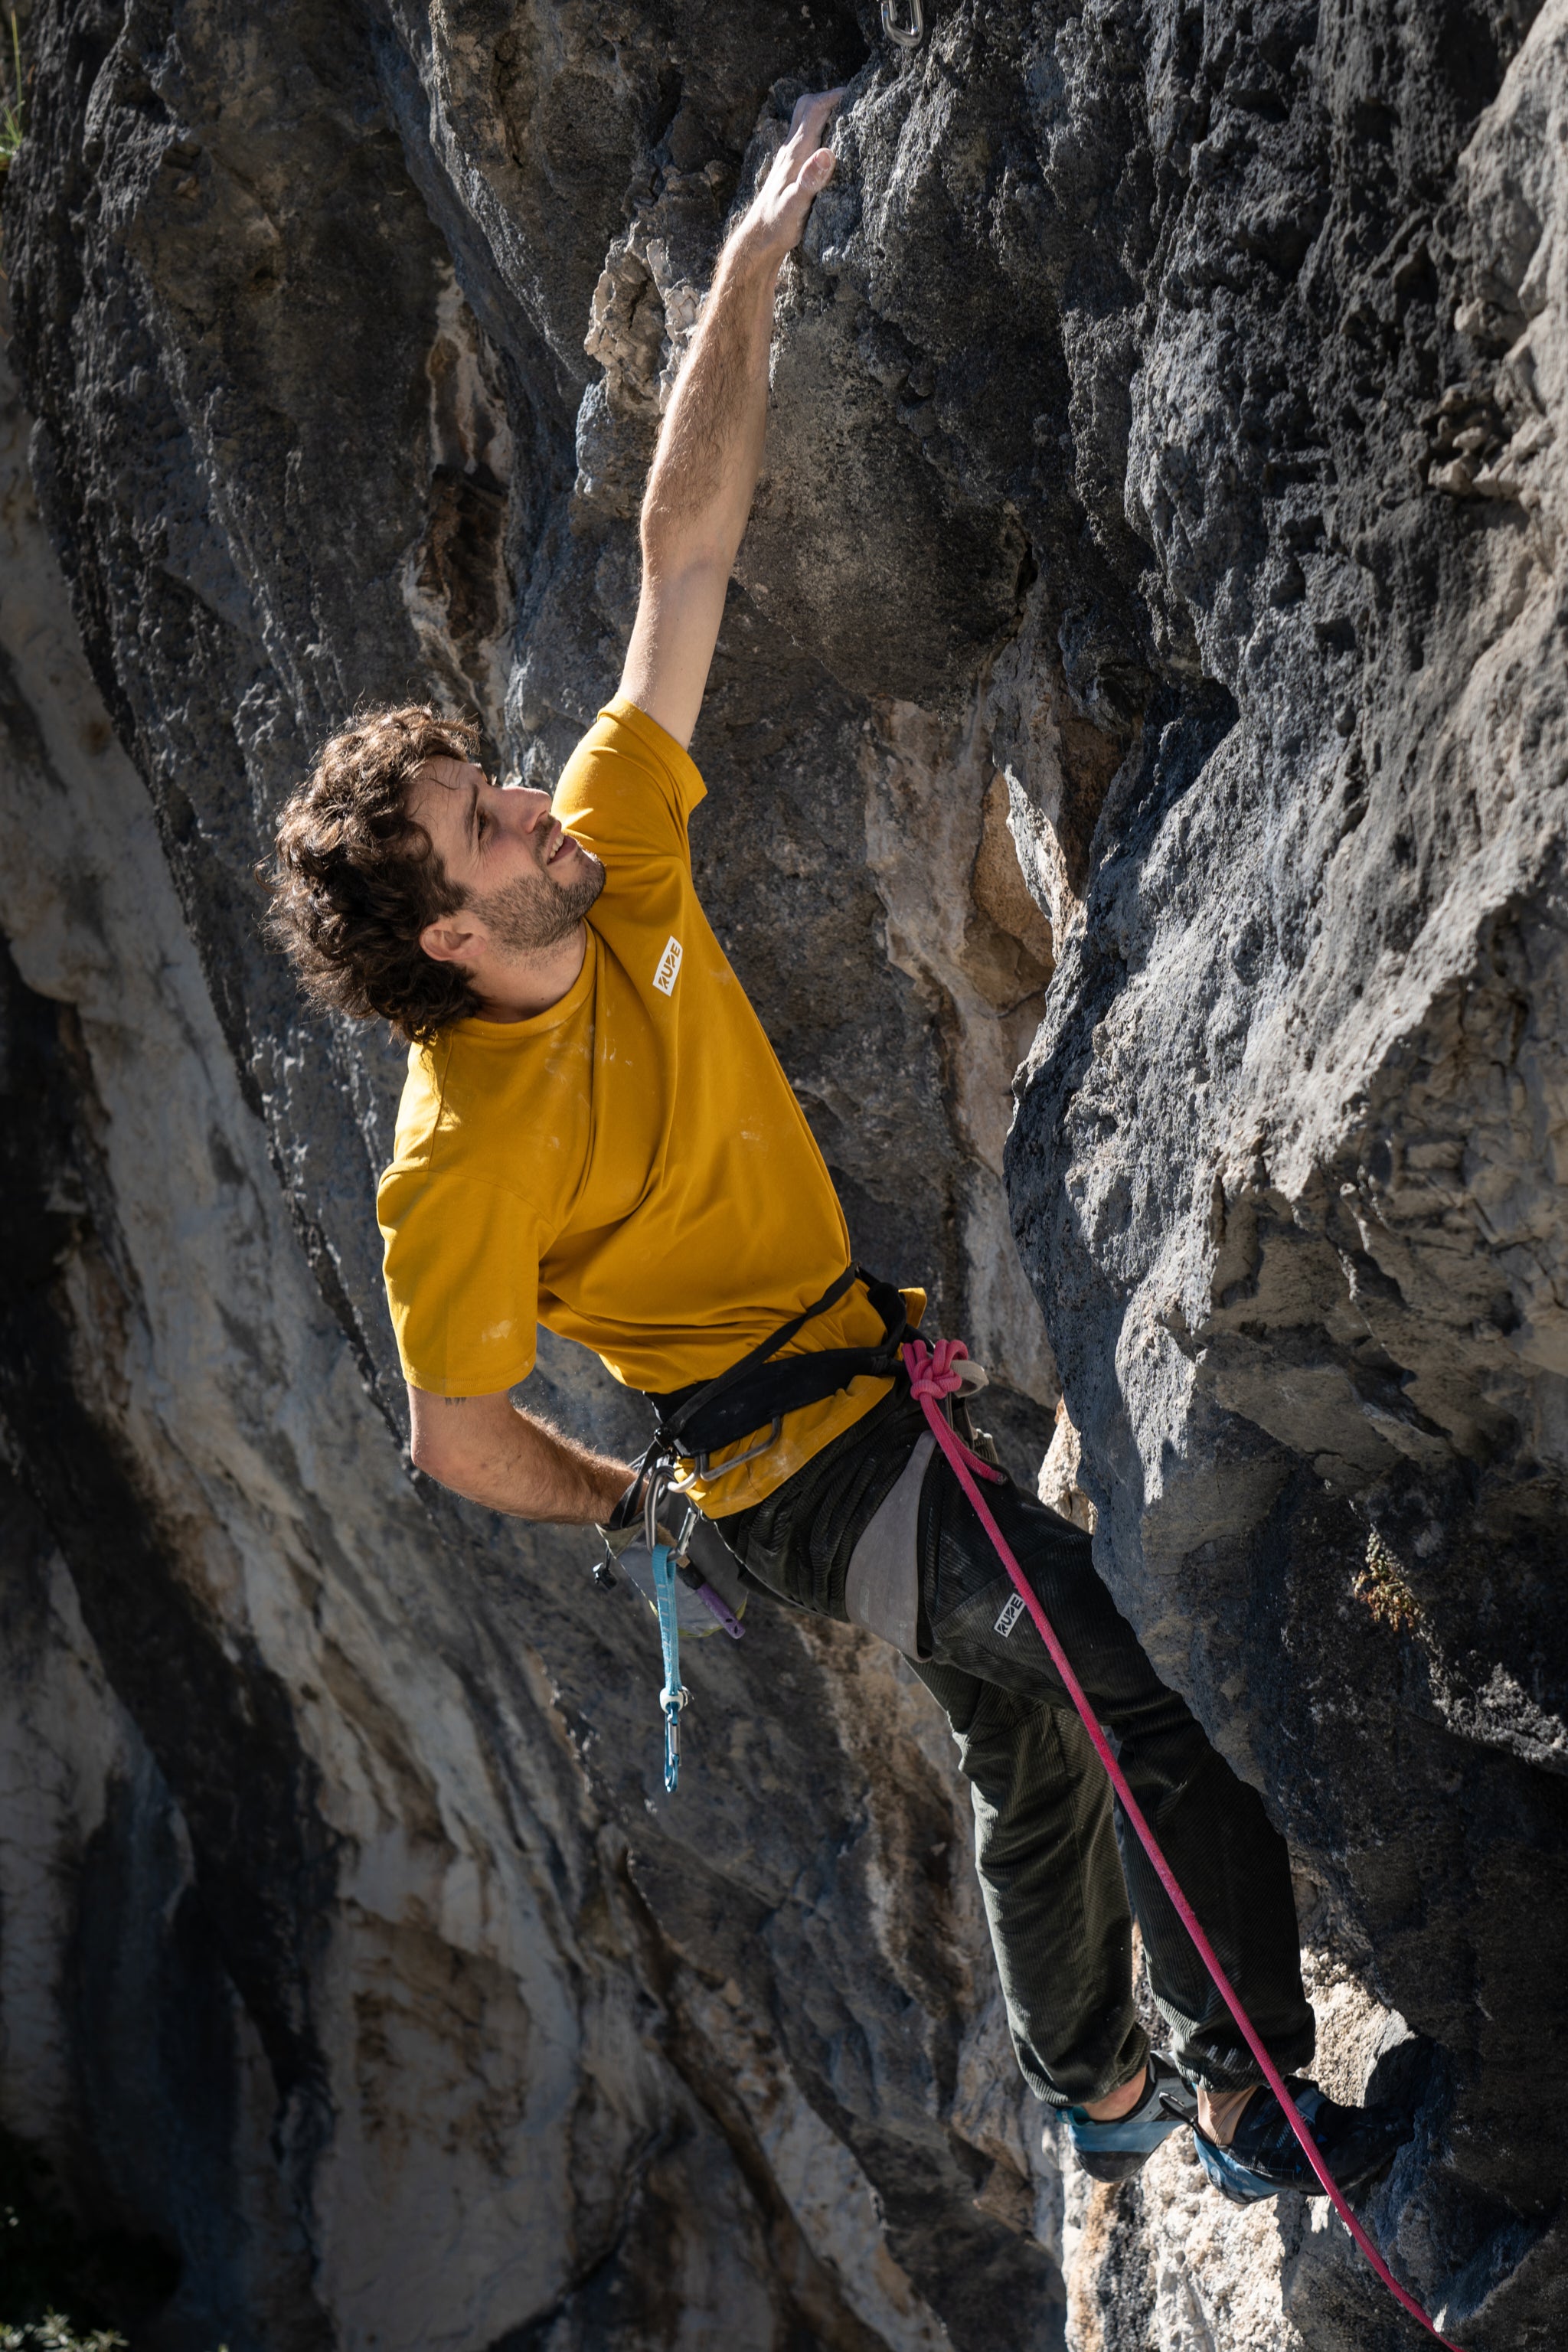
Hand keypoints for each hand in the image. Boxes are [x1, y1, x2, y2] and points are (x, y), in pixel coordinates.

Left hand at [741, 88, 843, 261]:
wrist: (759, 239)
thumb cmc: (777, 225)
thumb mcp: (796, 205)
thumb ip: (810, 179)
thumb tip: (827, 153)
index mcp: (795, 152)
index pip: (814, 110)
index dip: (835, 97)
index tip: (857, 93)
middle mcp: (790, 149)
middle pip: (806, 107)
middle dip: (829, 97)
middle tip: (853, 99)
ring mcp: (788, 157)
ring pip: (804, 120)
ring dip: (823, 111)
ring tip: (847, 116)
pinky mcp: (789, 168)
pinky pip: (805, 137)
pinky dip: (819, 130)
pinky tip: (831, 143)